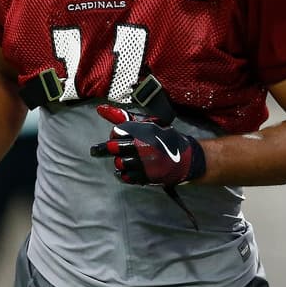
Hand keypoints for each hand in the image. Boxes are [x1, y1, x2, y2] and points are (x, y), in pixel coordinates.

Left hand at [90, 104, 206, 185]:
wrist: (185, 158)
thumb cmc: (163, 139)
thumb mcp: (147, 124)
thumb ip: (123, 118)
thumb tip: (100, 109)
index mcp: (144, 131)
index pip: (117, 132)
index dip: (116, 134)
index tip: (120, 136)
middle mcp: (143, 146)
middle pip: (114, 148)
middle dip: (114, 148)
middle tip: (119, 148)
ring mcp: (145, 163)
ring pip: (119, 163)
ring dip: (120, 161)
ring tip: (128, 158)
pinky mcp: (146, 176)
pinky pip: (126, 177)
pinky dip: (125, 174)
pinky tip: (130, 169)